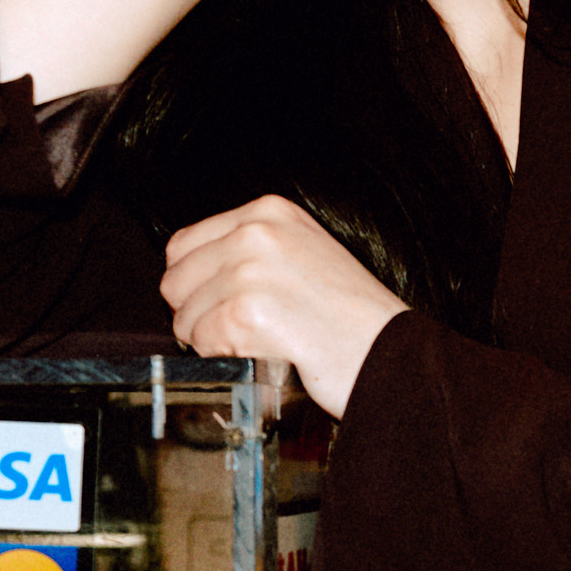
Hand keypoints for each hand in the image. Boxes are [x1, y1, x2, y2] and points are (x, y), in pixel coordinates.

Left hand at [161, 197, 406, 416]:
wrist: (395, 354)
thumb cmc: (355, 318)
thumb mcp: (304, 254)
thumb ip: (251, 250)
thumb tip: (193, 274)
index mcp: (269, 212)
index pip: (184, 245)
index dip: (197, 284)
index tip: (226, 304)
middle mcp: (256, 232)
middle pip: (176, 280)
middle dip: (199, 313)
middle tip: (243, 331)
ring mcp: (250, 270)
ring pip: (185, 316)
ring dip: (215, 341)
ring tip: (262, 342)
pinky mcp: (247, 311)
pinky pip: (202, 342)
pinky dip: (226, 358)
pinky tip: (265, 353)